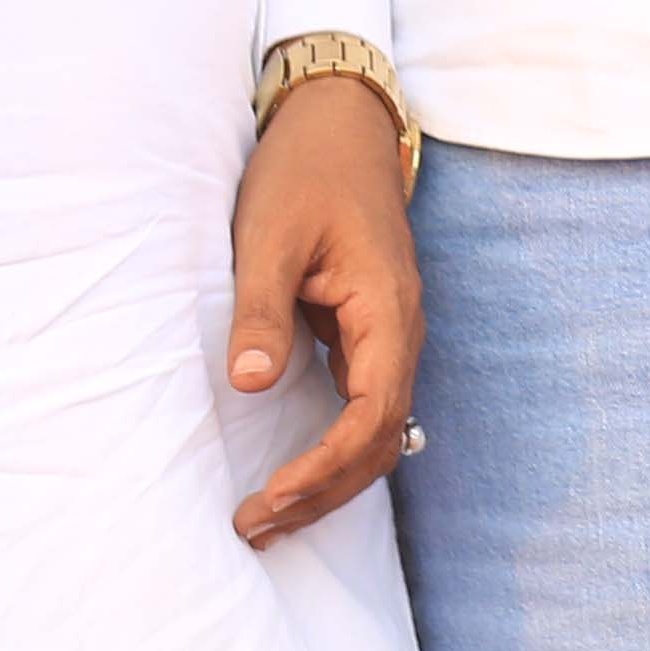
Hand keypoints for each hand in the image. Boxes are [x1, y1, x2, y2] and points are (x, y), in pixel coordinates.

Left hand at [224, 72, 418, 547]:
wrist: (338, 125)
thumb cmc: (304, 172)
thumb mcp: (268, 235)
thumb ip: (261, 309)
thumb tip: (250, 384)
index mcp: (387, 311)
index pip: (371, 417)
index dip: (325, 467)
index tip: (273, 496)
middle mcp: (399, 333)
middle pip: (379, 442)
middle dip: (323, 493)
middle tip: (255, 526)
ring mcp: (386, 336)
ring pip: (374, 432)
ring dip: (327, 480)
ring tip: (267, 518)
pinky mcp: (366, 334)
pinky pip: (361, 410)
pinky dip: (329, 450)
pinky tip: (291, 473)